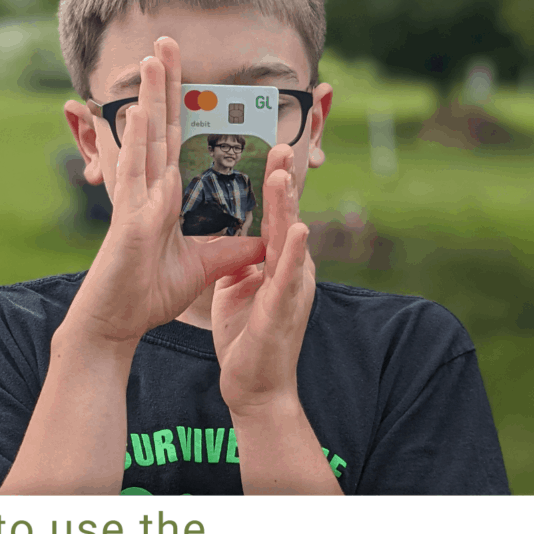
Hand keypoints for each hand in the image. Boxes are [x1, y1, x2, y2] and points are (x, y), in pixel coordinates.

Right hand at [64, 38, 263, 345]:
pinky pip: (137, 175)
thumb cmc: (147, 295)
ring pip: (147, 139)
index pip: (175, 142)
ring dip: (150, 96)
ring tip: (155, 56)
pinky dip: (139, 142)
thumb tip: (263, 241)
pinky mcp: (130, 220)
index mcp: (162, 197)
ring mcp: (136, 201)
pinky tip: (144, 111)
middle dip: (165, 84)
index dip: (179, 106)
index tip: (183, 72)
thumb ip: (230, 250)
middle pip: (160, 128)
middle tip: (167, 41)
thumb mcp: (203, 267)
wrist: (116, 322)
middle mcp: (147, 191)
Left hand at [211, 145, 315, 414]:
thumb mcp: (238, 292)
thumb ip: (240, 264)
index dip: (275, 184)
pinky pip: (290, 277)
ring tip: (284, 174)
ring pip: (290, 240)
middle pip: (288, 218)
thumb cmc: (248, 341)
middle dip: (284, 181)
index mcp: (279, 265)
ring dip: (288, 207)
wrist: (256, 388)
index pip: (277, 217)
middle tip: (281, 145)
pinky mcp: (284, 310)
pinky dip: (296, 252)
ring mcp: (292, 290)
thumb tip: (233, 241)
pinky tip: (299, 230)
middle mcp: (292, 271)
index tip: (270, 150)